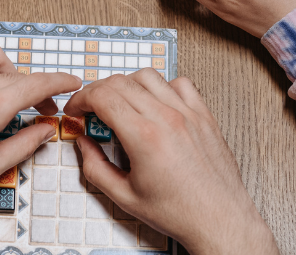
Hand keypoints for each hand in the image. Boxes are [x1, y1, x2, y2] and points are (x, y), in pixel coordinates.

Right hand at [64, 70, 279, 254]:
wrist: (218, 219)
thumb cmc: (179, 212)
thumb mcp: (124, 197)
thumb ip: (95, 167)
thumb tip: (84, 144)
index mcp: (144, 138)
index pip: (102, 97)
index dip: (81, 99)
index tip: (76, 109)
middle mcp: (167, 119)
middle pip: (120, 82)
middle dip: (97, 91)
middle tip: (91, 108)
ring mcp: (188, 114)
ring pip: (148, 76)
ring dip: (126, 84)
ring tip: (121, 103)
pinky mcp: (204, 116)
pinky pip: (180, 83)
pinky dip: (162, 86)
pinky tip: (155, 102)